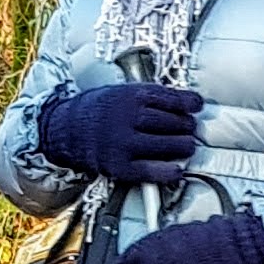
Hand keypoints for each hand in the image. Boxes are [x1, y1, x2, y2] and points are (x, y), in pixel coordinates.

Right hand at [36, 81, 203, 184]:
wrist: (66, 130)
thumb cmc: (101, 110)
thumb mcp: (122, 92)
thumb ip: (150, 97)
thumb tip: (186, 104)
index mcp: (130, 96)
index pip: (169, 98)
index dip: (188, 102)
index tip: (197, 105)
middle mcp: (127, 118)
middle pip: (171, 122)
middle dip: (186, 126)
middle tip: (191, 129)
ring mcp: (123, 143)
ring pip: (165, 145)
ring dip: (183, 146)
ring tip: (187, 146)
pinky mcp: (119, 166)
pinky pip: (150, 171)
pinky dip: (167, 171)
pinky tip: (177, 170)